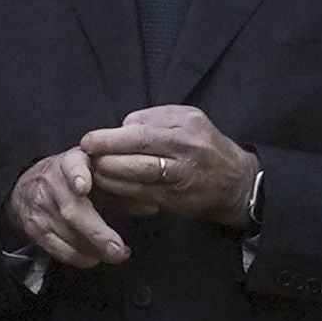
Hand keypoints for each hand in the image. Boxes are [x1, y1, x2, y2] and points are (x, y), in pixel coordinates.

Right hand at [6, 145, 128, 268]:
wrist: (27, 185)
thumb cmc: (72, 177)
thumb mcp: (94, 171)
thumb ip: (121, 186)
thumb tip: (152, 207)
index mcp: (70, 162)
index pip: (72, 165)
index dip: (77, 175)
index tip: (83, 187)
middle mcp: (51, 183)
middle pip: (73, 211)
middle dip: (97, 233)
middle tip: (119, 250)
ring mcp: (40, 208)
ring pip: (67, 234)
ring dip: (94, 250)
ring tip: (116, 255)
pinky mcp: (34, 229)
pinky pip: (58, 249)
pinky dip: (79, 258)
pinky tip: (95, 259)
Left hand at [81, 107, 259, 228]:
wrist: (236, 182)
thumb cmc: (205, 145)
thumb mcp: (188, 119)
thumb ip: (155, 118)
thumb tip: (121, 126)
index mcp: (186, 127)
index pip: (140, 132)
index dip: (109, 139)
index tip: (88, 142)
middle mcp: (186, 152)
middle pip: (137, 154)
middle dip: (106, 157)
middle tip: (85, 159)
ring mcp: (182, 179)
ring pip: (137, 178)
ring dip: (110, 177)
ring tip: (92, 174)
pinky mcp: (177, 202)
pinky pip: (143, 197)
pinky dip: (122, 193)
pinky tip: (108, 190)